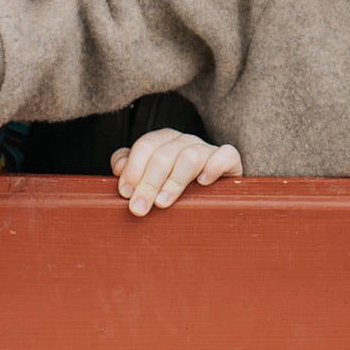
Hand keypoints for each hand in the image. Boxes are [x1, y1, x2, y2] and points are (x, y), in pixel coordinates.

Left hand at [110, 129, 241, 216]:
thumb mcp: (147, 179)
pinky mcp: (230, 160)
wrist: (209, 197)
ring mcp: (207, 149)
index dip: (133, 169)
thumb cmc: (171, 189)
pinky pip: (226, 154)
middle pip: (164, 154)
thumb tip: (119, 167)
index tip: (125, 193)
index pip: (146, 145)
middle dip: (148, 182)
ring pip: (190, 156)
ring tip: (163, 203)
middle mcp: (184, 141)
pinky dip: (214, 166)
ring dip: (174, 181)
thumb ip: (129, 169)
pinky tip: (203, 183)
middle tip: (139, 208)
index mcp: (163, 141)